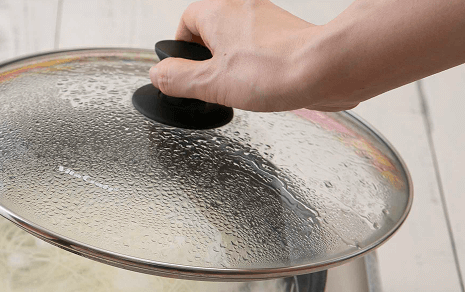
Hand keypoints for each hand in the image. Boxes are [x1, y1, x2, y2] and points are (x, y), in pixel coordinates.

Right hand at [149, 0, 349, 111]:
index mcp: (219, 11)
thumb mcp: (210, 83)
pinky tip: (260, 88)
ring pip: (237, 41)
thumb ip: (178, 79)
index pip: (186, 21)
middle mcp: (244, 8)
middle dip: (206, 60)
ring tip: (236, 89)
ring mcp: (268, 21)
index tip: (182, 71)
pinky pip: (260, 51)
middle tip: (209, 84)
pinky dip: (255, 69)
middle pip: (211, 31)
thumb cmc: (274, 70)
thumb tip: (159, 75)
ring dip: (231, 65)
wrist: (326, 69)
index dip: (180, 48)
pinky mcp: (288, 37)